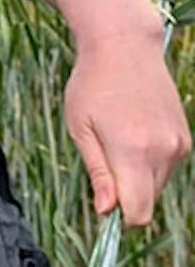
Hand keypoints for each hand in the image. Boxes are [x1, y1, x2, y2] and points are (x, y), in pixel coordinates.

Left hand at [67, 20, 189, 226]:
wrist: (125, 49)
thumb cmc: (91, 86)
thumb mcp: (81, 130)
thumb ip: (98, 173)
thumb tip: (106, 211)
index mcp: (134, 152)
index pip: (138, 212)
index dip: (119, 217)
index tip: (102, 205)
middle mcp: (164, 151)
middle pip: (147, 200)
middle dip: (125, 194)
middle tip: (102, 160)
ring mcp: (179, 144)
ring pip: (157, 185)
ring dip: (136, 177)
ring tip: (116, 141)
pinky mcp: (186, 138)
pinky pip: (166, 168)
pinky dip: (149, 163)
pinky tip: (132, 135)